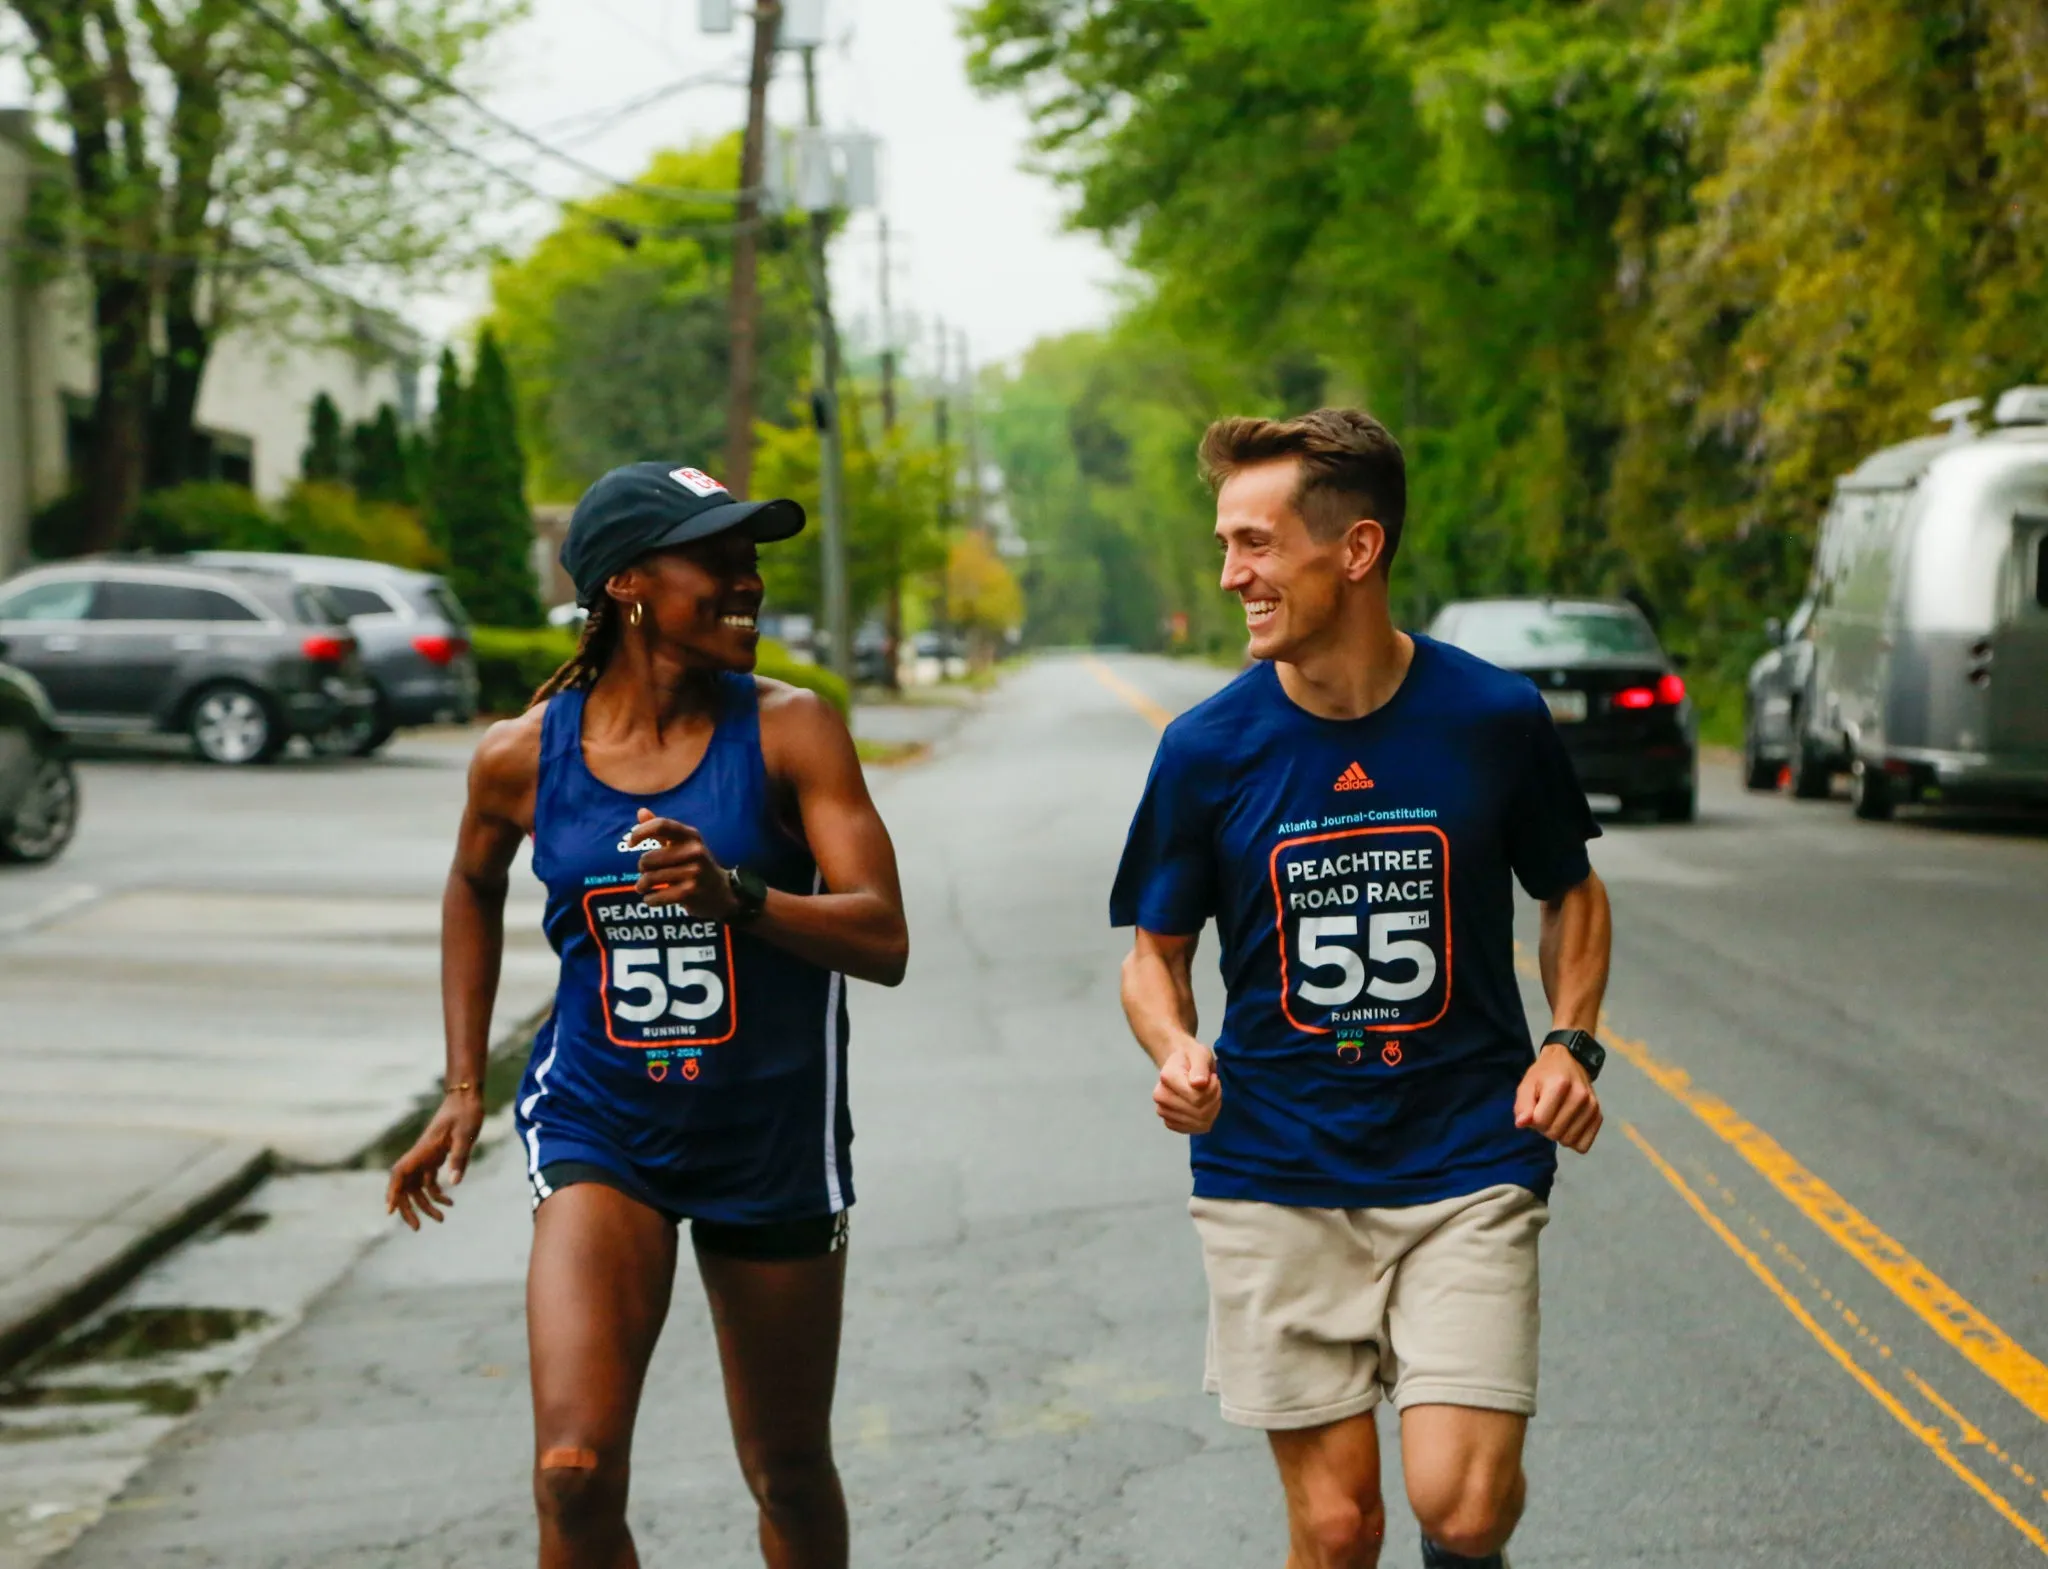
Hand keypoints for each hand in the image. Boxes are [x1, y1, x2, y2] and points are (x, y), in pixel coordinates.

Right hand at [386, 1089, 484, 1229]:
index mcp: (423, 1150)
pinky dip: (437, 1193)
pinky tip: (450, 1201)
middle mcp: (420, 1155)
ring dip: (425, 1204)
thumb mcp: (467, 1134)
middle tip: (418, 1227)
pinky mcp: (435, 1157)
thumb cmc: (466, 1112)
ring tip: (441, 1219)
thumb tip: (454, 1185)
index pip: (399, 1173)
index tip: (390, 1211)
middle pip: (405, 1186)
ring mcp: (426, 1157)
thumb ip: (460, 1157)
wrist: (466, 1096)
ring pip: (417, 1186)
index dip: (393, 1192)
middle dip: (408, 1208)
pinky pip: (429, 1181)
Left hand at [628, 808, 735, 915]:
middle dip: (642, 867)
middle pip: (648, 858)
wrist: (720, 892)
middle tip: (646, 872)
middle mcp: (694, 851)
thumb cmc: (694, 864)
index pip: (661, 825)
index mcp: (691, 835)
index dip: (640, 832)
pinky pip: (657, 896)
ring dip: (642, 885)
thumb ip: (660, 829)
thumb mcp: (682, 844)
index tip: (630, 843)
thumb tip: (641, 811)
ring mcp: (694, 872)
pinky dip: (650, 899)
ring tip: (644, 887)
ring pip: (650, 878)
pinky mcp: (691, 892)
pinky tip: (651, 898)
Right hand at [1154, 1038, 1222, 1134]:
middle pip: (1199, 1112)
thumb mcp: (1201, 1055)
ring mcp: (1163, 1110)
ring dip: (1212, 1109)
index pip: (1197, 1097)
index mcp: (1167, 1076)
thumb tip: (1199, 1083)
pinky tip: (1204, 1106)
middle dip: (1214, 1099)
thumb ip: (1200, 1068)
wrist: (1181, 1065)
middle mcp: (1160, 1095)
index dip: (1212, 1089)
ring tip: (1209, 1093)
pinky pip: (1195, 1129)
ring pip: (1199, 1123)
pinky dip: (1206, 1120)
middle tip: (1213, 1085)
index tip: (1212, 1077)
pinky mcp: (1169, 1122)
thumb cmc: (1192, 1058)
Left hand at [1514, 1042, 1601, 1153]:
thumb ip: (1522, 1105)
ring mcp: (1592, 1106)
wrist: (1568, 1062)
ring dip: (1559, 1134)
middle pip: (1555, 1133)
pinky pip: (1583, 1145)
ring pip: (1569, 1141)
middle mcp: (1580, 1096)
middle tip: (1546, 1113)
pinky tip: (1569, 1126)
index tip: (1535, 1109)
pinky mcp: (1599, 1116)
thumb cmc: (1543, 1075)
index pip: (1541, 1121)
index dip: (1533, 1120)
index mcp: (1560, 1084)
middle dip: (1545, 1128)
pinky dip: (1573, 1140)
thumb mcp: (1527, 1085)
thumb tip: (1521, 1124)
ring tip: (1557, 1117)